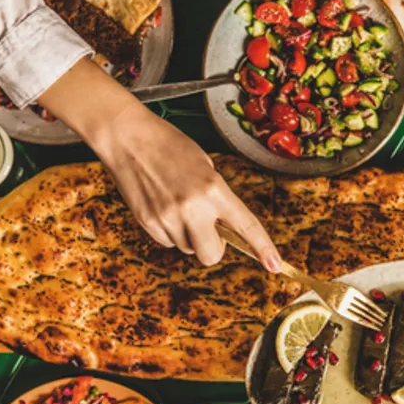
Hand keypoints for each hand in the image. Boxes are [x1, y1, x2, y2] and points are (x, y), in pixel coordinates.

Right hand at [39, 60, 281, 269]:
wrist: (128, 138)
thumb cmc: (169, 145)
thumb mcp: (204, 167)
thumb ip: (216, 198)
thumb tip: (222, 227)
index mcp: (213, 189)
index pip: (245, 226)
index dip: (263, 249)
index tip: (275, 266)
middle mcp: (193, 208)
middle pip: (211, 255)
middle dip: (212, 247)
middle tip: (206, 227)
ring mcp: (168, 218)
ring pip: (187, 248)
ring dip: (187, 235)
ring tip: (175, 203)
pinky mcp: (148, 223)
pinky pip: (167, 242)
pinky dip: (168, 231)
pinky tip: (160, 205)